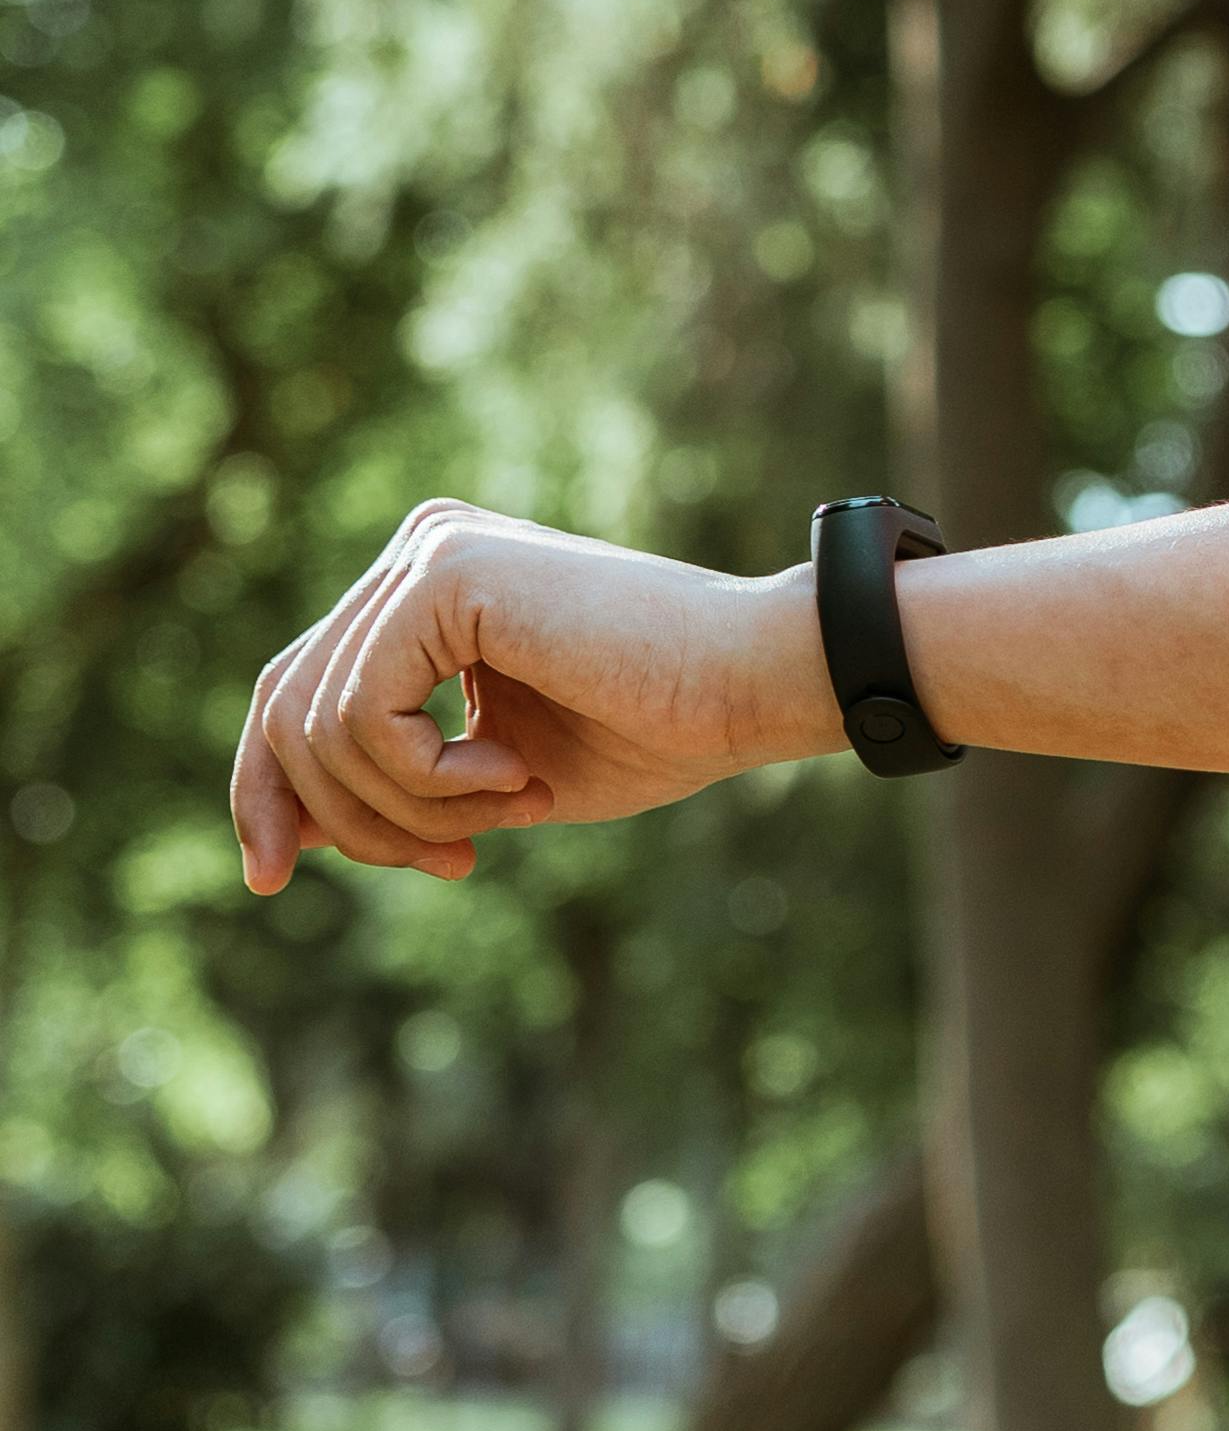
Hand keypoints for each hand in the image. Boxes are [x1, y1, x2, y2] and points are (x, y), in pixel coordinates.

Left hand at [231, 503, 831, 892]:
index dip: (269, 792)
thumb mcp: (494, 780)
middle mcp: (416, 552)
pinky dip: (429, 778)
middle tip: (452, 867)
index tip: (275, 878)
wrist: (756, 684)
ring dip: (410, 809)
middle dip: (342, 817)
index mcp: (426, 589)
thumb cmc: (661, 730)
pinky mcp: (444, 571)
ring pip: (320, 724)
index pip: (295, 691)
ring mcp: (427, 552)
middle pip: (287, 707)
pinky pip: (365, 715)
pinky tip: (516, 777)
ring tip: (510, 811)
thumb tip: (285, 834)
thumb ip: (398, 786)